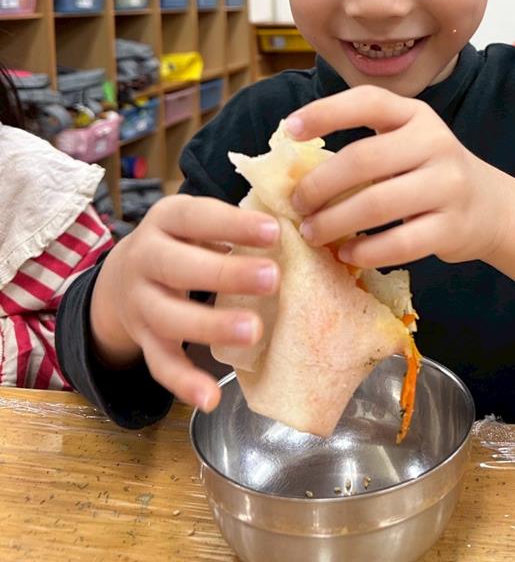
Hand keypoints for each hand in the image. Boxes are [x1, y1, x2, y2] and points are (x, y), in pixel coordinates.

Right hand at [89, 195, 280, 411]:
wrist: (119, 277)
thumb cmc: (182, 242)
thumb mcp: (197, 222)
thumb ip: (235, 226)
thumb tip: (295, 229)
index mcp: (165, 220)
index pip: (196, 216)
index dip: (233, 223)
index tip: (274, 231)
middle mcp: (144, 258)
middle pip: (178, 266)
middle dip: (226, 273)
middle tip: (272, 278)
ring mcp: (140, 302)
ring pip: (169, 317)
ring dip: (211, 326)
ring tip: (254, 331)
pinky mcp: (143, 339)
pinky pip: (160, 363)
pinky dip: (184, 383)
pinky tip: (211, 397)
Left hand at [287, 86, 508, 269]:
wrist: (491, 207)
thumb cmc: (428, 174)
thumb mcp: (405, 145)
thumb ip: (365, 149)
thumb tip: (294, 171)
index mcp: (415, 115)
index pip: (367, 101)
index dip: (325, 112)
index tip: (288, 130)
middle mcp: (435, 142)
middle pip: (363, 159)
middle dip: (320, 185)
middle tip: (297, 204)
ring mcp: (448, 185)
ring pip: (378, 205)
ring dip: (335, 222)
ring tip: (312, 233)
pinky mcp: (452, 227)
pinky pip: (399, 243)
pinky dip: (366, 252)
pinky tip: (347, 254)